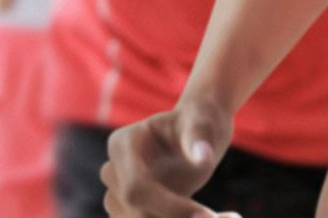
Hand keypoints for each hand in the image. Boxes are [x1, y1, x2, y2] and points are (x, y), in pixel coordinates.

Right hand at [100, 102, 234, 217]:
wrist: (198, 129)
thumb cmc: (199, 118)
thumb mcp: (201, 122)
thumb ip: (199, 137)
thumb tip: (203, 159)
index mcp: (123, 144)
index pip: (136, 188)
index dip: (169, 206)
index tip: (205, 216)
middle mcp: (113, 172)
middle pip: (135, 213)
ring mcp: (117, 193)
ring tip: (214, 216)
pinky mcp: (130, 210)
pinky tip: (208, 217)